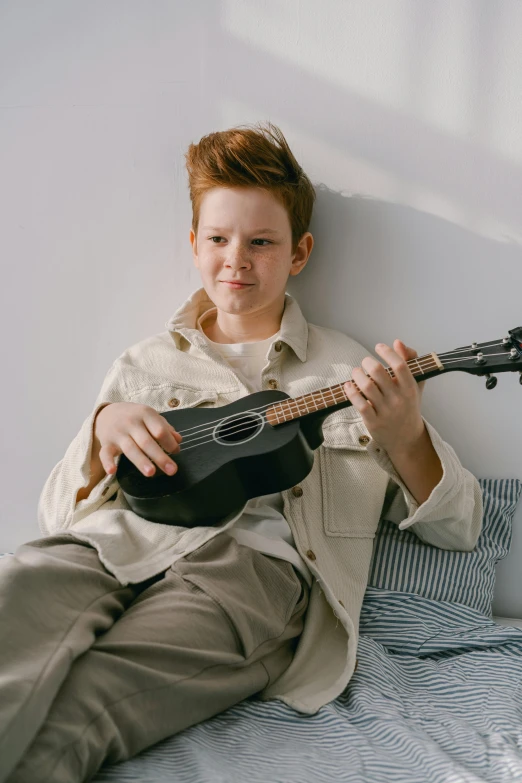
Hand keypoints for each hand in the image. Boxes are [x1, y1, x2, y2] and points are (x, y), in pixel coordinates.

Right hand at [95, 402, 182, 476]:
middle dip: (160, 457)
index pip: (159, 430)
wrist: (107, 413)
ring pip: (130, 449)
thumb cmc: (135, 417)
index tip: (176, 452)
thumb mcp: (151, 417)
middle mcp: (131, 423)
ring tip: (151, 473)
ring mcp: (118, 433)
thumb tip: (179, 440)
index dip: (169, 442)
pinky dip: (107, 462)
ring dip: (141, 461)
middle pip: (147, 442)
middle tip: (172, 470)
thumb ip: (165, 428)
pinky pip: (105, 453)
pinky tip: (112, 471)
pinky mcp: (106, 443)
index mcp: (145, 414)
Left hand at [343, 339, 425, 453]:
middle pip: (378, 372)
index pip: (400, 365)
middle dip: (367, 362)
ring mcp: (386, 411)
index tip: (378, 347)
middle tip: (365, 362)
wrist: (407, 438)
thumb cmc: (408, 406)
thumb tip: (397, 342)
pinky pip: (360, 404)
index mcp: (410, 388)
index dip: (387, 352)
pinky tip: (348, 386)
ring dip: (357, 375)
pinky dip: (351, 392)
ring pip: (366, 386)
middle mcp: (398, 399)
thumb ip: (410, 361)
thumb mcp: (415, 384)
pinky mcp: (373, 422)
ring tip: (356, 372)